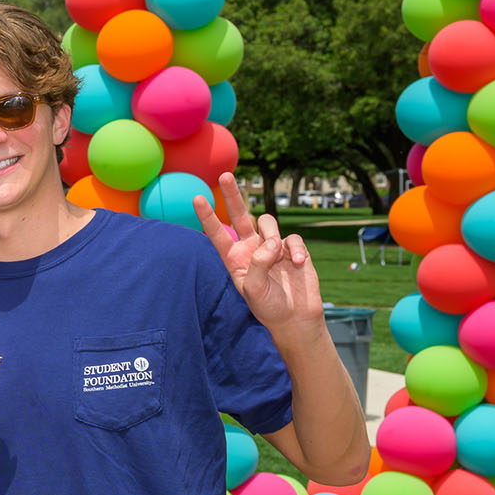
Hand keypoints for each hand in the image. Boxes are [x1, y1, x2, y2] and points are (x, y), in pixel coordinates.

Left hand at [195, 174, 323, 332]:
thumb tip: (270, 243)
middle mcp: (251, 249)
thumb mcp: (253, 289)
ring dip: (272, 236)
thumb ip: (257, 264)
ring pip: (268, 223)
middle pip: (240, 216)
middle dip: (233, 195)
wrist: (296, 318)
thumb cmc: (269, 307)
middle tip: (225, 176)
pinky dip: (294, 249)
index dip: (208, 216)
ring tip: (278, 257)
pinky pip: (291, 238)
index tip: (196, 198)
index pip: (218, 234)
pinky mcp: (292, 248)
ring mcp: (272, 247)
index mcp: (234, 259)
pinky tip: (297, 263)